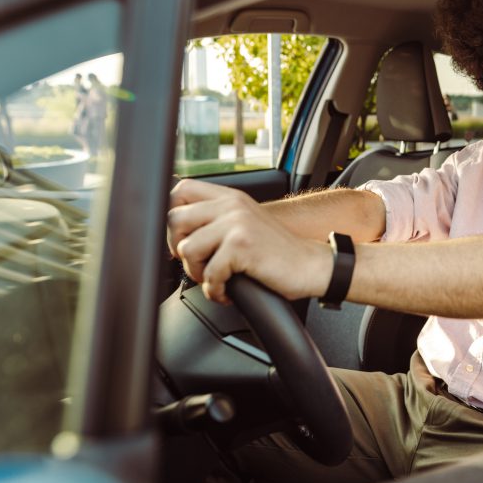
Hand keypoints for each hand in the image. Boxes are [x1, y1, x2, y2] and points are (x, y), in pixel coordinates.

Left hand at [167, 180, 331, 303]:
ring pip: (186, 249)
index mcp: (230, 197)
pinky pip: (208, 273)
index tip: (183, 239)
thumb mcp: (246, 223)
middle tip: (198, 264)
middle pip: (174, 219)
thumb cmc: (277, 252)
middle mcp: (231, 205)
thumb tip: (177, 233)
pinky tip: (227, 292)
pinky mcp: (242, 246)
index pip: (180, 191)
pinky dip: (215, 290)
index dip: (172, 217)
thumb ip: (218, 219)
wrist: (311, 265)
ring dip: (197, 272)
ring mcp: (237, 224)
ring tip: (215, 279)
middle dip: (178, 249)